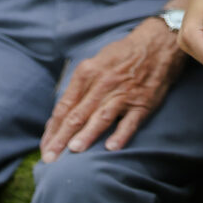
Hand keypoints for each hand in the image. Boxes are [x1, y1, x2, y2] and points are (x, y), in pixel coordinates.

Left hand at [40, 17, 185, 161]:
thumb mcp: (96, 63)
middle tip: (50, 158)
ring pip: (101, 116)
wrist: (157, 45)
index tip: (45, 147)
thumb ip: (79, 89)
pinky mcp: (142, 103)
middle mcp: (103, 83)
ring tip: (74, 149)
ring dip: (87, 134)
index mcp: (88, 73)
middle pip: (78, 114)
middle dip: (62, 137)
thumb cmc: (122, 56)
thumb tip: (61, 117)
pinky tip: (111, 148)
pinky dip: (120, 134)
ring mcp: (123, 94)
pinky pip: (130, 121)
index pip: (65, 105)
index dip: (53, 128)